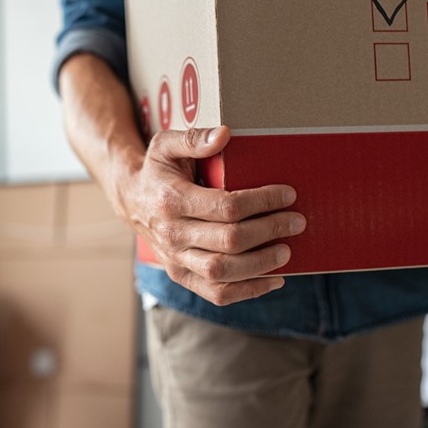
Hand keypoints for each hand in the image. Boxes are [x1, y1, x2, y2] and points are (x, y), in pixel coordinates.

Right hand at [124, 126, 305, 305]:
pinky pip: (216, 293)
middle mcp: (172, 234)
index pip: (226, 206)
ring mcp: (175, 258)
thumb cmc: (157, 171)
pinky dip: (248, 290)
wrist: (131, 201)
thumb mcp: (165, 145)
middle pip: (229, 241)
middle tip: (296, 221)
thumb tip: (224, 135)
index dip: (262, 202)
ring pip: (223, 271)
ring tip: (286, 250)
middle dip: (269, 231)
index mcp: (171, 200)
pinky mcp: (181, 275)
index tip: (287, 195)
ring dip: (261, 264)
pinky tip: (273, 279)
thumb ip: (193, 138)